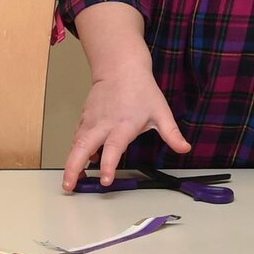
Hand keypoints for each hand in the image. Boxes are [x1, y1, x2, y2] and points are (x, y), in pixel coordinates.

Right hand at [62, 65, 191, 191]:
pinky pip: (77, 136)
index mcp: (123, 125)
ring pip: (76, 143)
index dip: (108, 165)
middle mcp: (103, 124)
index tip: (105, 180)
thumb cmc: (141, 90)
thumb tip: (184, 148)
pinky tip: (80, 160)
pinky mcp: (84, 118)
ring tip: (70, 180)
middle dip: (73, 167)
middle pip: (82, 147)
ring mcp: (91, 120)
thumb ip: (171, 133)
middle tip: (69, 185)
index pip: (113, 147)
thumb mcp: (161, 111)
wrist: (120, 68)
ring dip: (71, 161)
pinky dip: (76, 149)